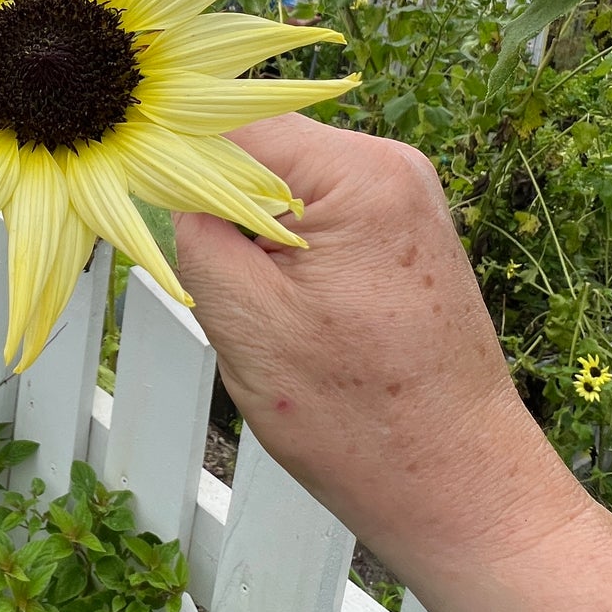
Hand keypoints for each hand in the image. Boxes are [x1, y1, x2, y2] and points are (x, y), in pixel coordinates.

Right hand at [174, 115, 587, 582]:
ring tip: (274, 319)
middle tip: (231, 296)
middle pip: (263, 152)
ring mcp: (407, 200)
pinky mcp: (406, 235)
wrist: (458, 486)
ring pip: (286, 190)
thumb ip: (198, 232)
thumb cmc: (359, 420)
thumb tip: (172, 179)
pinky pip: (320, 218)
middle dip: (225, 213)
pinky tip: (303, 321)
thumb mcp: (245, 322)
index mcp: (360, 174)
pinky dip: (291, 260)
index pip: (235, 125)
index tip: (153, 218)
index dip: (179, 164)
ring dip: (257, 243)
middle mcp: (394, 167)